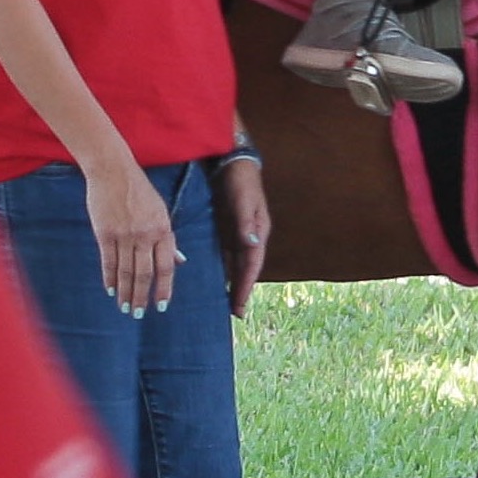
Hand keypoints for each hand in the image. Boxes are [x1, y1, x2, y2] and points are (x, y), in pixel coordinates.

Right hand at [83, 159, 179, 316]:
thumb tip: (179, 261)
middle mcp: (145, 235)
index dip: (164, 289)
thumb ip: (168, 239)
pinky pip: (108, 261)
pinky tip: (110, 289)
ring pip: (125, 272)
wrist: (112, 171)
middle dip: (141, 297)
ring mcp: (124, 235)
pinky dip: (109, 278)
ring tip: (123, 307)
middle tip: (137, 314)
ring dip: (124, 293)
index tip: (160, 306)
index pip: (165, 267)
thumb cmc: (139, 191)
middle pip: (144, 274)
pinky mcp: (105, 233)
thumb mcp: (161, 212)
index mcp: (163, 230)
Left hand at [216, 157, 269, 317]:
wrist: (234, 163)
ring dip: (234, 283)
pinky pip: (227, 255)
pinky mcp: (228, 230)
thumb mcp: (245, 200)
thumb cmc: (242, 182)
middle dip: (242, 291)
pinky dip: (225, 270)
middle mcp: (250, 238)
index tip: (240, 305)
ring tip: (229, 304)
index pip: (252, 265)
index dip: (246, 285)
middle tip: (235, 313)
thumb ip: (247, 222)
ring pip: (237, 265)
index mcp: (258, 233)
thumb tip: (251, 245)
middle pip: (246, 269)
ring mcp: (239, 235)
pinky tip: (219, 281)